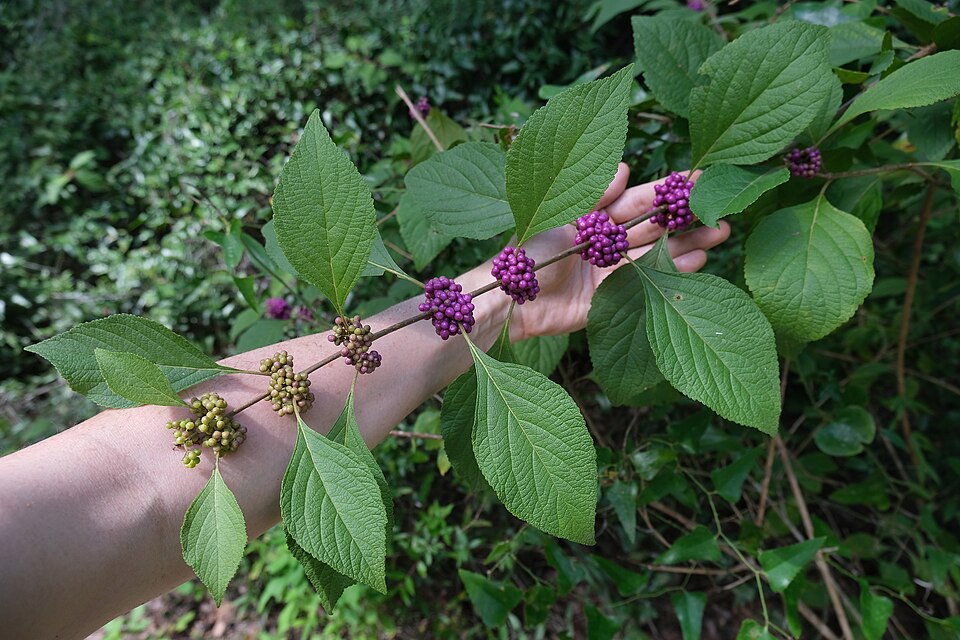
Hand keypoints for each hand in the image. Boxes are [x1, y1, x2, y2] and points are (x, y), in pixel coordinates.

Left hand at [511, 163, 730, 339]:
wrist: (512, 301)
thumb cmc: (529, 253)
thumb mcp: (560, 215)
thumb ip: (593, 194)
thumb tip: (626, 168)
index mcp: (592, 217)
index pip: (637, 200)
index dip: (665, 191)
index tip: (697, 179)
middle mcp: (605, 242)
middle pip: (654, 226)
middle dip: (686, 217)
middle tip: (718, 206)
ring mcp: (611, 270)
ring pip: (658, 252)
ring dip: (689, 242)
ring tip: (720, 231)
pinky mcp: (615, 296)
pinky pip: (650, 280)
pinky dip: (675, 270)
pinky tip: (699, 259)